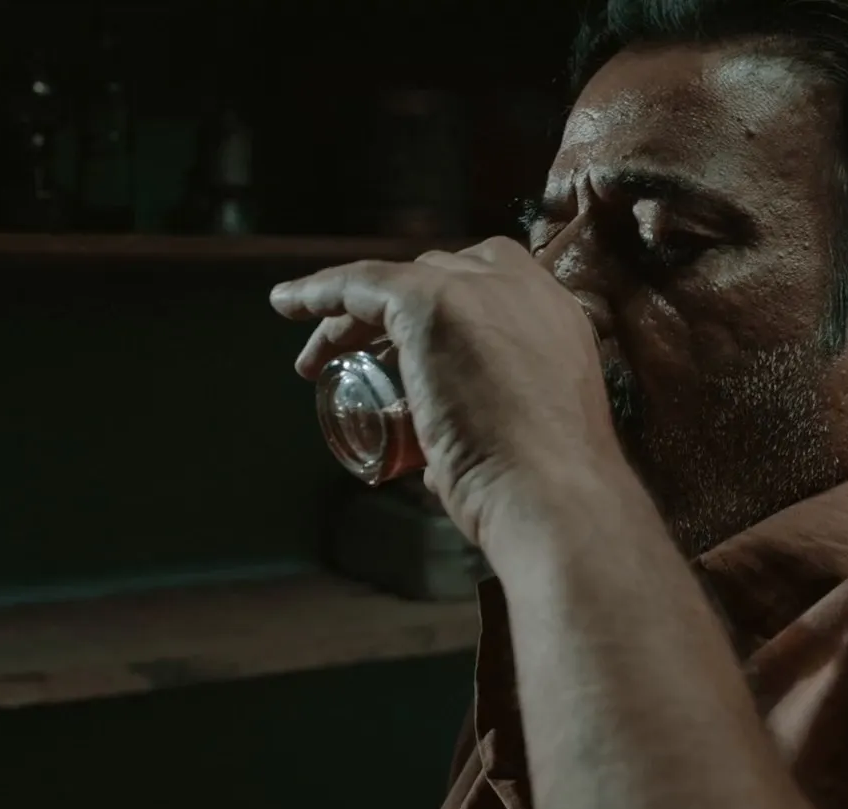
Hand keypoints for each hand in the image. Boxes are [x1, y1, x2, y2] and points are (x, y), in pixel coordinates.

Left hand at [269, 236, 618, 545]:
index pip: (493, 283)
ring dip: (353, 315)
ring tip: (318, 358)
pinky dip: (321, 291)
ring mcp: (481, 291)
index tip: (412, 344)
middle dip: (397, 311)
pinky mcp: (432, 303)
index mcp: (559, 318)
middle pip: (441, 274)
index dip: (448, 303)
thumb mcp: (527, 440)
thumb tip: (437, 468)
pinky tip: (288, 306)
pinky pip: (361, 282)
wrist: (556, 495)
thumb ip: (487, 432)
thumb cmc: (546, 491)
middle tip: (364, 358)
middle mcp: (527, 291)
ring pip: (399, 281)